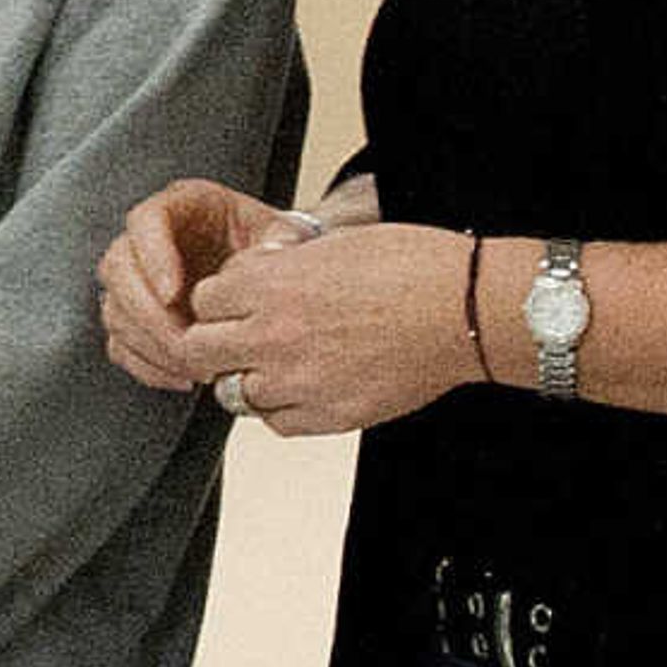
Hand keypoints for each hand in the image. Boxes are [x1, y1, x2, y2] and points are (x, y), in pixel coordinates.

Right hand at [98, 176, 331, 390]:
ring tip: (192, 363)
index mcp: (182, 204)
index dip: (153, 257)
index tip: (173, 294)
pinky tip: (182, 375)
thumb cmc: (271, 248)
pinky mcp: (136, 315)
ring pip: (115, 308)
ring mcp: (138, 278)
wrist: (268, 272)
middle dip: (147, 312)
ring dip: (148, 342)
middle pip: (118, 267)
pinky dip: (146, 364)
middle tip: (183, 340)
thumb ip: (275, 246)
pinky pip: (120, 343)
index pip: (145, 221)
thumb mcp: (281, 236)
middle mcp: (149, 237)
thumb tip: (259, 268)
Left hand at [177, 218, 479, 438]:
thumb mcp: (330, 244)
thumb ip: (280, 265)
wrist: (465, 309)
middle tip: (233, 338)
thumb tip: (254, 273)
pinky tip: (302, 387)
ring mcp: (299, 381)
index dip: (218, 298)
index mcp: (271, 284)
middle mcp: (274, 335)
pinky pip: (277, 423)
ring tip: (273, 363)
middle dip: (213, 341)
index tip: (232, 301)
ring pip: (233, 392)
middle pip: (202, 350)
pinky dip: (281, 408)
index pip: (203, 299)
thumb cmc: (411, 265)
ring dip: (246, 377)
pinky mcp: (329, 415)